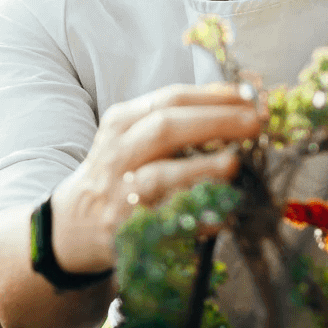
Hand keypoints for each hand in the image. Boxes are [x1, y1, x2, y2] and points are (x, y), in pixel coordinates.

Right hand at [49, 83, 259, 273]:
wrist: (73, 223)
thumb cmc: (117, 172)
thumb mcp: (132, 136)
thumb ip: (176, 120)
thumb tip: (238, 104)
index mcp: (122, 123)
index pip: (170, 100)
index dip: (213, 96)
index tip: (249, 96)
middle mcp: (118, 154)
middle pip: (165, 129)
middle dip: (213, 122)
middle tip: (254, 122)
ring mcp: (120, 194)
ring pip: (159, 176)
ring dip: (200, 169)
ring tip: (233, 164)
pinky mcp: (126, 231)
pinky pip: (165, 223)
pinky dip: (195, 219)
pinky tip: (222, 215)